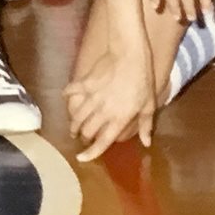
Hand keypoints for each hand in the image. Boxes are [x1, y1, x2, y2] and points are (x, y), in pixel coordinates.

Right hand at [63, 42, 157, 160]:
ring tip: (73, 127)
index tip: (81, 158)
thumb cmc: (142, 81)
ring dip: (73, 123)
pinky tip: (65, 97)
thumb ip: (145, 125)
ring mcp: (92, 97)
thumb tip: (146, 143)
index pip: (102, 142)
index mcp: (118, 119)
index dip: (91, 153)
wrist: (129, 56)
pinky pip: (72, 92)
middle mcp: (102, 112)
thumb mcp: (149, 105)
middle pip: (86, 131)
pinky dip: (67, 96)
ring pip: (76, 116)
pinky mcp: (85, 83)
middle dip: (83, 137)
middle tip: (83, 138)